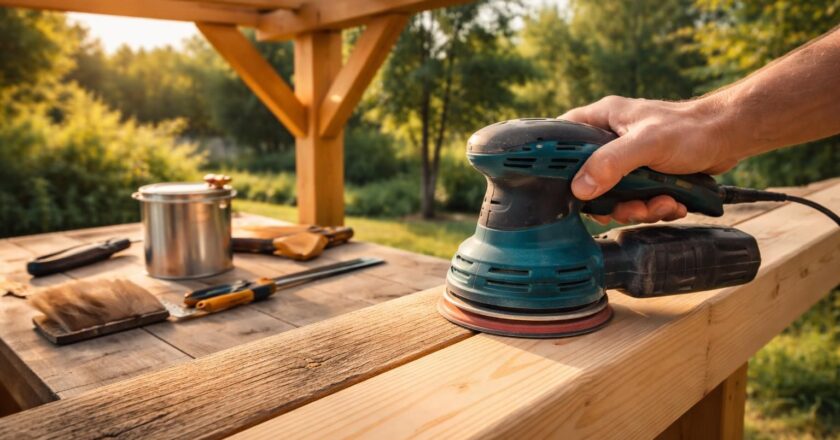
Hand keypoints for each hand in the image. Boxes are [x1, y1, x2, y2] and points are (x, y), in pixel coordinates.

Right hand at [559, 96, 738, 224]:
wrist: (728, 138)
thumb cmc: (691, 128)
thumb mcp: (646, 143)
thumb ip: (612, 163)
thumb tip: (581, 187)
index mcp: (601, 120)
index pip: (562, 138)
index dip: (557, 163)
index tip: (568, 187)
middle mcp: (610, 140)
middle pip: (587, 179)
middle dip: (610, 201)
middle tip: (627, 205)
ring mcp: (627, 160)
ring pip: (613, 196)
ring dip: (637, 209)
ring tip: (661, 203)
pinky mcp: (644, 177)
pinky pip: (635, 201)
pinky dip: (653, 208)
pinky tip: (671, 202)